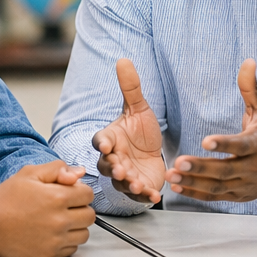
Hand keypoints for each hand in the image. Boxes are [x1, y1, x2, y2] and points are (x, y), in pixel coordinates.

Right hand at [0, 160, 94, 256]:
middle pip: (90, 215)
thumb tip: (79, 173)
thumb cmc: (7, 197)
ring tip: (59, 219)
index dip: (79, 190)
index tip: (68, 191)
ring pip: (84, 233)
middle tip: (64, 205)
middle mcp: (60, 220)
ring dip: (76, 226)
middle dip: (80, 208)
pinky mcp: (50, 254)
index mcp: (57, 197)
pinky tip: (54, 232)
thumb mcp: (30, 173)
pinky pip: (73, 248)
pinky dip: (68, 241)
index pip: (88, 194)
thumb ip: (57, 168)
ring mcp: (56, 239)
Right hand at [92, 58, 163, 203]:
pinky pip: (139, 194)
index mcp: (111, 139)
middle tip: (120, 170)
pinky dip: (146, 196)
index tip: (107, 145)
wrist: (153, 153)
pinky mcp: (139, 187)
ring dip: (128, 184)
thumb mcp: (139, 108)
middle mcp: (114, 159)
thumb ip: (131, 88)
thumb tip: (123, 60)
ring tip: (136, 184)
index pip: (101, 140)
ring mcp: (125, 175)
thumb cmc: (141, 132)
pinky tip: (155, 196)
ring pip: (121, 182)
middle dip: (114, 168)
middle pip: (108, 165)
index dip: (103, 144)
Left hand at [166, 59, 256, 204]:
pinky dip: (196, 194)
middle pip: (225, 170)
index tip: (206, 141)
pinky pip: (215, 196)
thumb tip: (248, 61)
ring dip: (193, 183)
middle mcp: (253, 167)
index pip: (240, 146)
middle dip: (201, 168)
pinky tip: (178, 187)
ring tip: (172, 176)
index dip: (224, 144)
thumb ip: (251, 88)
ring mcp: (244, 184)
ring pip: (217, 186)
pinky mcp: (237, 196)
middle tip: (178, 162)